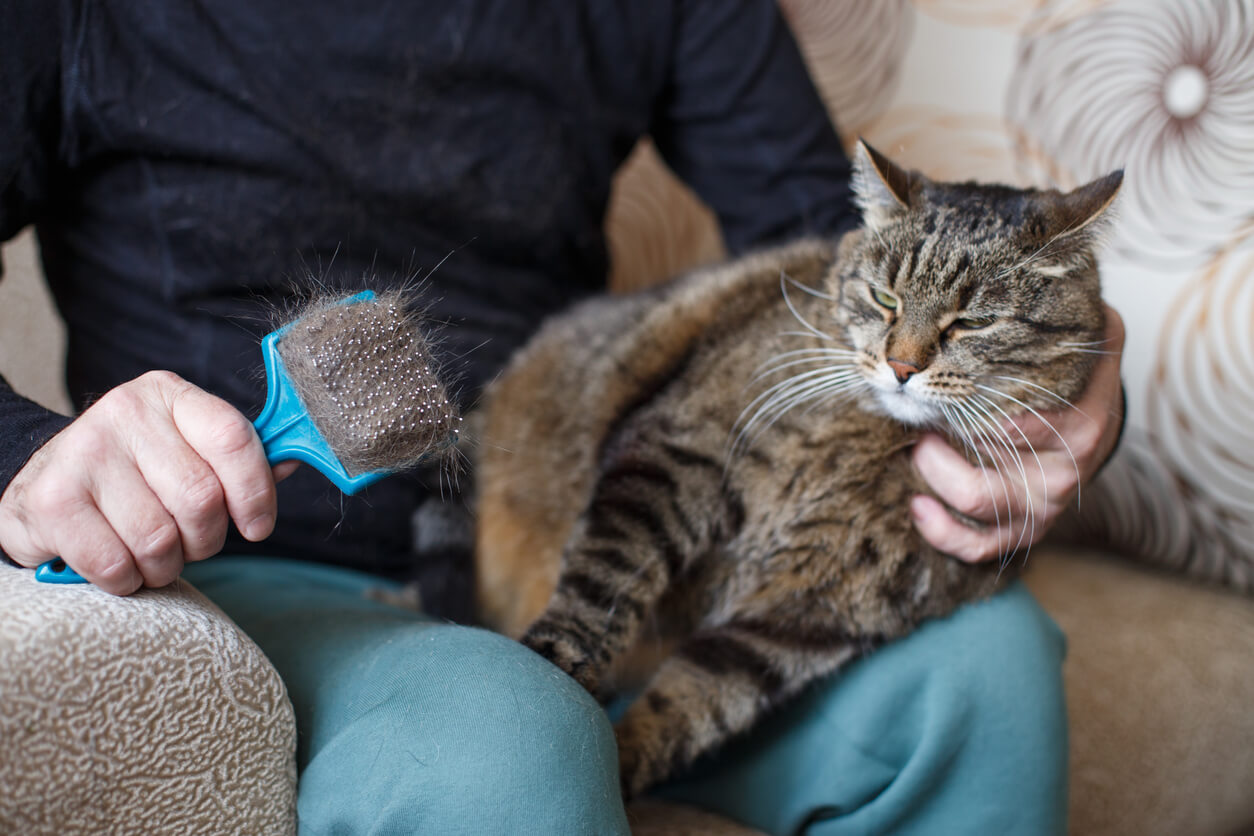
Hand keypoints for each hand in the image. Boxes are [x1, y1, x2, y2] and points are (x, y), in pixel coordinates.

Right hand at [0, 371, 295, 593]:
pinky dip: (125, 579)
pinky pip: (116, 563)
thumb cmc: (132, 475)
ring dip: (165, 565)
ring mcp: (84, 452)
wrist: (40, 485)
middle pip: (202, 499)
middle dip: (205, 539)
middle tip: (189, 543)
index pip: (233, 439)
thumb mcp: (186, 451)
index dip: (255, 492)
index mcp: (171, 396)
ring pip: (160, 538)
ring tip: (151, 554)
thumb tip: (293, 461)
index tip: (257, 526)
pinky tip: (119, 564)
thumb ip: (237, 459)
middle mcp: (126, 412)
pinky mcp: (52, 499)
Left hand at [910, 305, 1125, 562]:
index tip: (932, 375)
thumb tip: (1009, 277)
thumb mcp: (1082, 333)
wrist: (1092, 421)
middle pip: (987, 456)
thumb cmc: (1071, 373)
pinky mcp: (1025, 530)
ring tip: (917, 443)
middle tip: (914, 404)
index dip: (962, 392)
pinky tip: (916, 505)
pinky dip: (941, 531)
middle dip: (938, 431)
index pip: (1012, 408)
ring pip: (978, 500)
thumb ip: (1055, 312)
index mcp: (1080, 414)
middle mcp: (1066, 465)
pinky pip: (979, 545)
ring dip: (934, 471)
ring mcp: (1046, 503)